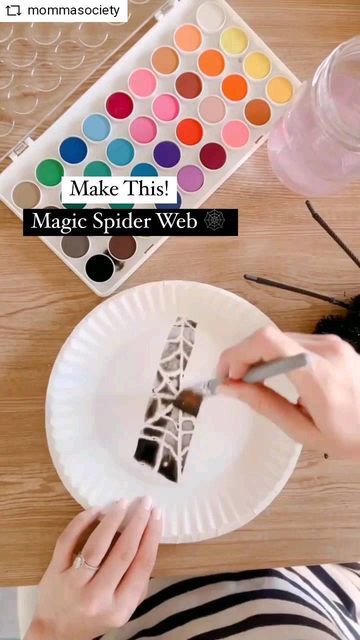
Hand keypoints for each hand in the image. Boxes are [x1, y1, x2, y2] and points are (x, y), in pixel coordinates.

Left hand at [25, 497, 161, 639]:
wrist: (56, 632)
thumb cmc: (95, 616)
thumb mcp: (123, 608)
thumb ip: (138, 582)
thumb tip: (148, 539)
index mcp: (120, 607)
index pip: (142, 565)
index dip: (152, 536)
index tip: (157, 515)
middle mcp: (98, 597)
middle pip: (123, 552)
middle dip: (138, 523)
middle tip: (145, 502)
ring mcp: (74, 584)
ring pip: (96, 545)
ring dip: (112, 519)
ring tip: (123, 503)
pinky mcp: (54, 572)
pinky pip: (68, 540)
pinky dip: (82, 521)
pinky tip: (96, 510)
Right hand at [217, 326, 359, 456]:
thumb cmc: (351, 436)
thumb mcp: (302, 430)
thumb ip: (264, 405)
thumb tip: (229, 388)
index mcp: (318, 376)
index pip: (267, 342)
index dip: (238, 353)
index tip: (228, 376)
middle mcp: (326, 350)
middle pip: (268, 337)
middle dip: (243, 357)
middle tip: (233, 382)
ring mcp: (332, 343)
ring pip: (278, 337)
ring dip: (258, 355)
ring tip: (253, 381)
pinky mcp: (334, 343)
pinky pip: (293, 341)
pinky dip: (275, 354)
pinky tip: (274, 374)